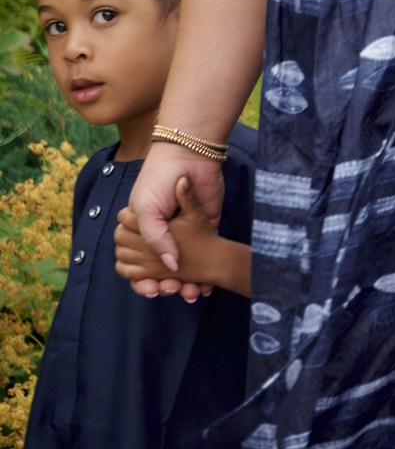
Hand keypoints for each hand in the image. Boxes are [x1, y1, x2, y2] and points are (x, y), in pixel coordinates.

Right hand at [128, 145, 223, 301]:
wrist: (190, 156)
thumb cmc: (159, 181)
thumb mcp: (146, 210)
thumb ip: (156, 239)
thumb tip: (172, 265)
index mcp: (139, 231)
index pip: (135, 265)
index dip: (142, 280)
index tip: (153, 289)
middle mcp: (160, 234)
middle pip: (159, 270)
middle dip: (165, 285)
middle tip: (174, 290)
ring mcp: (182, 232)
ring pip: (181, 268)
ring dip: (185, 283)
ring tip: (190, 292)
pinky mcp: (204, 227)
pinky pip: (204, 254)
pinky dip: (204, 274)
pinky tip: (205, 287)